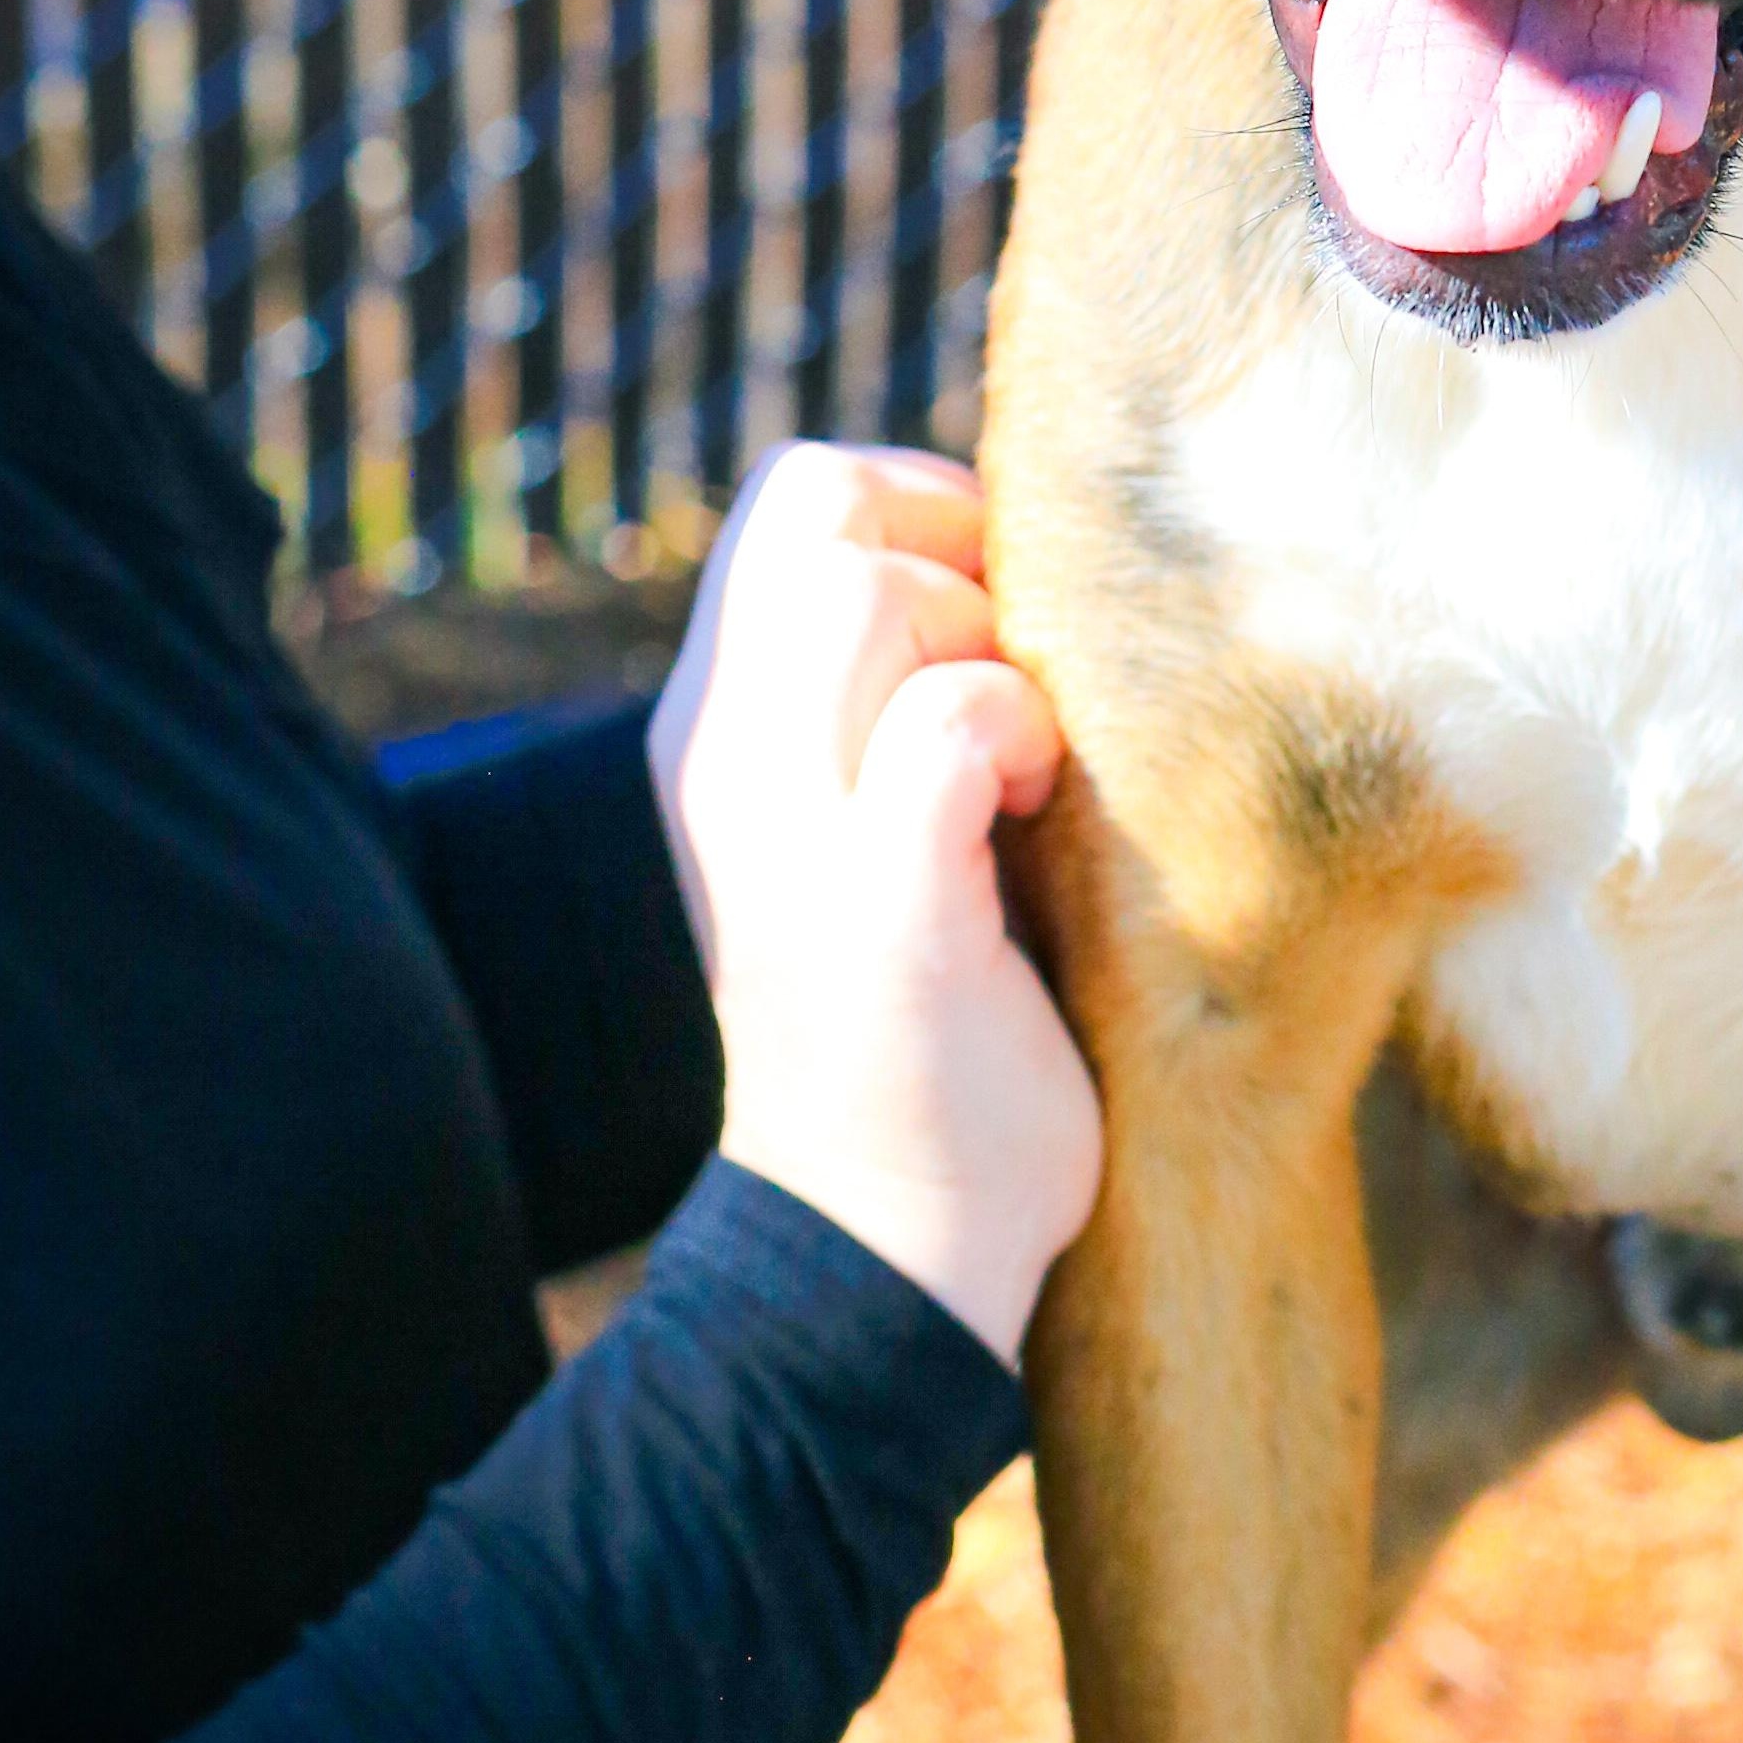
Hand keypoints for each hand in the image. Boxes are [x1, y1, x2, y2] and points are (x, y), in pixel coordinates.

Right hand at [646, 445, 1099, 1362]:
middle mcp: (720, 758)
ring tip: (1017, 771)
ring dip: (986, 649)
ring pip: (865, 590)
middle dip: (954, 555)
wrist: (887, 1246)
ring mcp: (787, 831)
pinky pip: (946, 726)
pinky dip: (1010, 741)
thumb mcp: (876, 824)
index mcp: (717, 728)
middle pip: (819, 505)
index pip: (796, 496)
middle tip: (1012, 692)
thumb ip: (902, 693)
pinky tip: (1026, 819)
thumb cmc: (927, 1024)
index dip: (921, 508)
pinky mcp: (878, 909)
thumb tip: (1017, 562)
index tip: (996, 623)